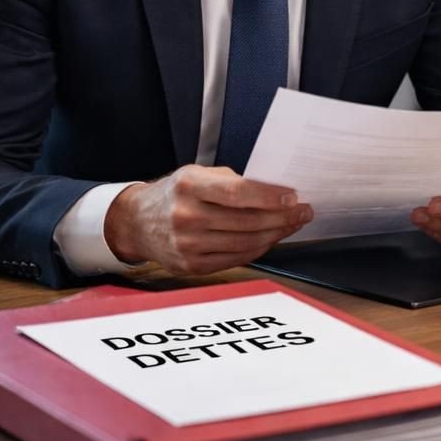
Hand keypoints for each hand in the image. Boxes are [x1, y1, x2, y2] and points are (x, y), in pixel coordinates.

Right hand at [104, 165, 311, 275]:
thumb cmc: (174, 194)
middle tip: (303, 212)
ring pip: (245, 243)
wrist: (136, 222)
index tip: (292, 197)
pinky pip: (235, 258)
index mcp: (188, 186)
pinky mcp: (190, 266)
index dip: (268, 197)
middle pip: (246, 222)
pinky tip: (271, 238)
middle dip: (282, 217)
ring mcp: (187, 245)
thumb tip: (276, 191)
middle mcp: (185, 216)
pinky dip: (258, 249)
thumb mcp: (198, 174)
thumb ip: (233, 182)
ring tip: (292, 225)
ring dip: (275, 234)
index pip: (237, 193)